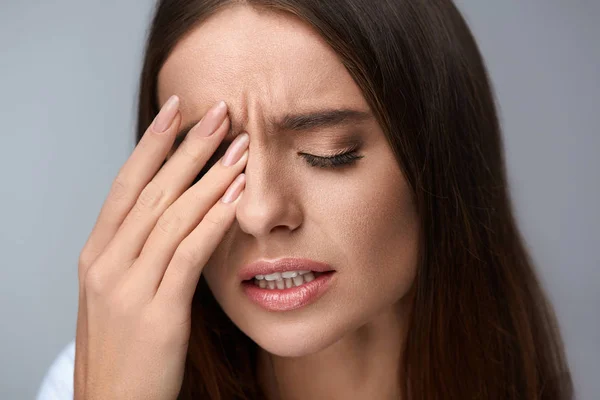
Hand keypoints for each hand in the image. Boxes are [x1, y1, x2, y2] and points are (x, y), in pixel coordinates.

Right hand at [73, 96, 247, 398]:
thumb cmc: (123, 349)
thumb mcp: (119, 293)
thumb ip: (140, 252)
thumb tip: (174, 213)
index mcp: (96, 254)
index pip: (126, 185)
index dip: (152, 144)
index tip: (176, 110)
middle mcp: (106, 263)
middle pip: (153, 190)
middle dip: (188, 147)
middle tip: (219, 112)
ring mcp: (128, 287)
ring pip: (173, 215)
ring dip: (210, 177)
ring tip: (240, 147)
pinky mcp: (157, 312)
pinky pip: (188, 254)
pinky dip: (213, 220)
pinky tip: (236, 196)